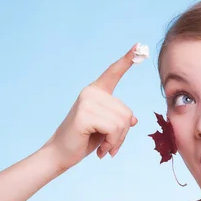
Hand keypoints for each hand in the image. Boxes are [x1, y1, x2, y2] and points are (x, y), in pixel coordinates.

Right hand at [45, 44, 140, 169]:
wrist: (61, 154)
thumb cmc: (84, 140)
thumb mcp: (107, 128)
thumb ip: (119, 119)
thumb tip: (133, 120)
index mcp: (96, 91)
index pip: (113, 72)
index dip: (127, 60)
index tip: (139, 45)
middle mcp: (91, 92)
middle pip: (126, 112)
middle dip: (122, 134)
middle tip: (109, 145)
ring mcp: (87, 101)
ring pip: (122, 122)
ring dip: (117, 141)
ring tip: (105, 148)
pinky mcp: (84, 114)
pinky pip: (113, 129)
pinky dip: (112, 143)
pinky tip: (101, 150)